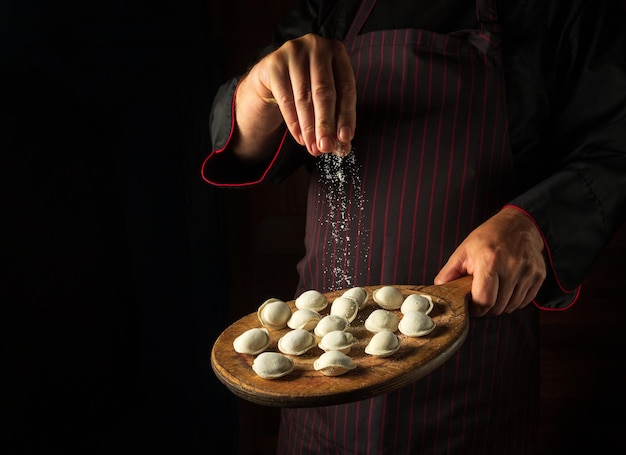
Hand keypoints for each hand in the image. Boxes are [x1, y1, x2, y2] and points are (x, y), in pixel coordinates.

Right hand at [235, 33, 356, 157]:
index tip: (345, 138)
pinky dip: (293, 122)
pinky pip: (285, 99)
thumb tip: (344, 146)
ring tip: (313, 148)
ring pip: (303, 97)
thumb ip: (336, 115)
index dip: (347, 115)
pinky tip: (300, 138)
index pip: (346, 88)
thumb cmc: (308, 84)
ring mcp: (293, 52)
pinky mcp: (274, 64)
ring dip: (309, 127)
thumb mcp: (326, 93)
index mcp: (337, 51)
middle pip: (324, 92)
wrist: (274, 74)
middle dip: (326, 124)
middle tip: (326, 147)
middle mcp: (316, 46)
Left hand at [434, 207, 546, 315]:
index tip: (470, 305)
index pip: (484, 300)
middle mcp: (511, 267)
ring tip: (494, 290)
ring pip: (511, 306)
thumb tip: (438, 289)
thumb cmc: (488, 237)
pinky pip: (525, 301)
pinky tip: (507, 288)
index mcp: (489, 260)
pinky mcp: (539, 275)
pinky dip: (514, 301)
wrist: (519, 224)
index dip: (475, 309)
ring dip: (500, 305)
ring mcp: (528, 271)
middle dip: (487, 308)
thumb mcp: (464, 251)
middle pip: (498, 307)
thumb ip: (449, 272)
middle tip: (481, 297)